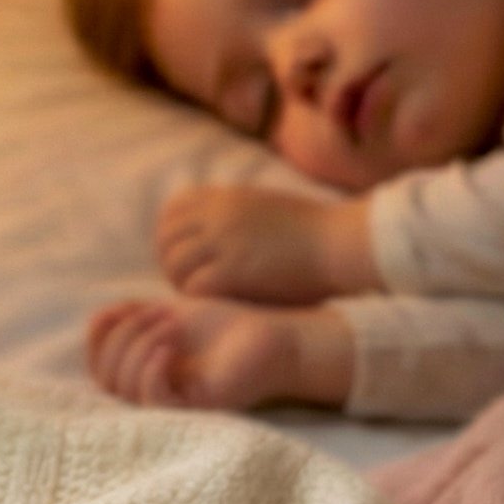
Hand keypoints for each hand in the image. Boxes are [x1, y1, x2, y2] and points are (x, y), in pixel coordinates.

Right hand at [86, 297, 354, 410]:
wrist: (274, 339)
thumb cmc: (230, 328)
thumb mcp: (174, 313)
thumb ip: (136, 315)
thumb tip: (98, 317)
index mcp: (146, 372)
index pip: (99, 367)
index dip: (97, 339)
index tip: (116, 310)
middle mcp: (155, 392)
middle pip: (106, 378)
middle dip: (121, 338)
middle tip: (156, 313)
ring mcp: (174, 404)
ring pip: (125, 390)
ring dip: (137, 347)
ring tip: (170, 324)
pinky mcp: (195, 410)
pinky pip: (153, 400)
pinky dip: (151, 369)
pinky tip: (169, 346)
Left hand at [155, 185, 380, 303]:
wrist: (337, 242)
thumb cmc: (311, 231)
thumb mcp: (265, 206)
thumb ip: (235, 212)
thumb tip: (217, 227)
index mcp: (225, 198)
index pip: (172, 212)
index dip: (171, 238)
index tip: (185, 257)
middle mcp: (218, 215)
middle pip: (166, 239)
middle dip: (172, 264)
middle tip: (189, 284)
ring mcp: (223, 241)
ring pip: (174, 264)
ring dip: (182, 284)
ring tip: (202, 298)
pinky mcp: (233, 271)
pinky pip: (192, 287)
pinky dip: (197, 299)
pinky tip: (214, 305)